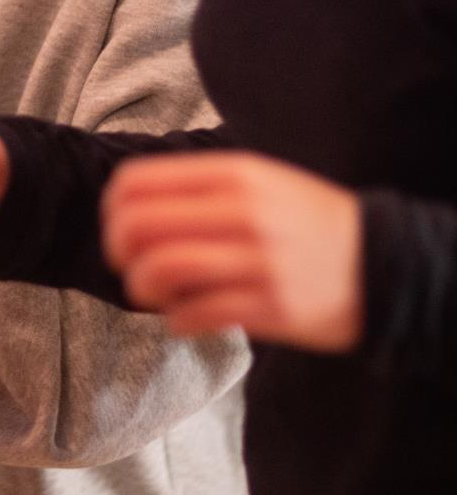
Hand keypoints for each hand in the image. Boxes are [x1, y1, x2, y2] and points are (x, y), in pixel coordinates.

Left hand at [105, 152, 362, 351]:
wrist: (383, 265)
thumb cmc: (303, 222)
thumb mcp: (258, 180)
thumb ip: (197, 186)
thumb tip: (125, 204)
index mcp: (235, 174)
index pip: (137, 182)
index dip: (111, 209)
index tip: (118, 227)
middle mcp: (244, 213)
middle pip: (138, 226)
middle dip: (118, 251)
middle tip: (128, 264)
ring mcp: (258, 261)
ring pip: (160, 270)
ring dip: (141, 287)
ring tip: (153, 293)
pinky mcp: (271, 307)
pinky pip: (195, 314)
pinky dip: (176, 319)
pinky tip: (185, 316)